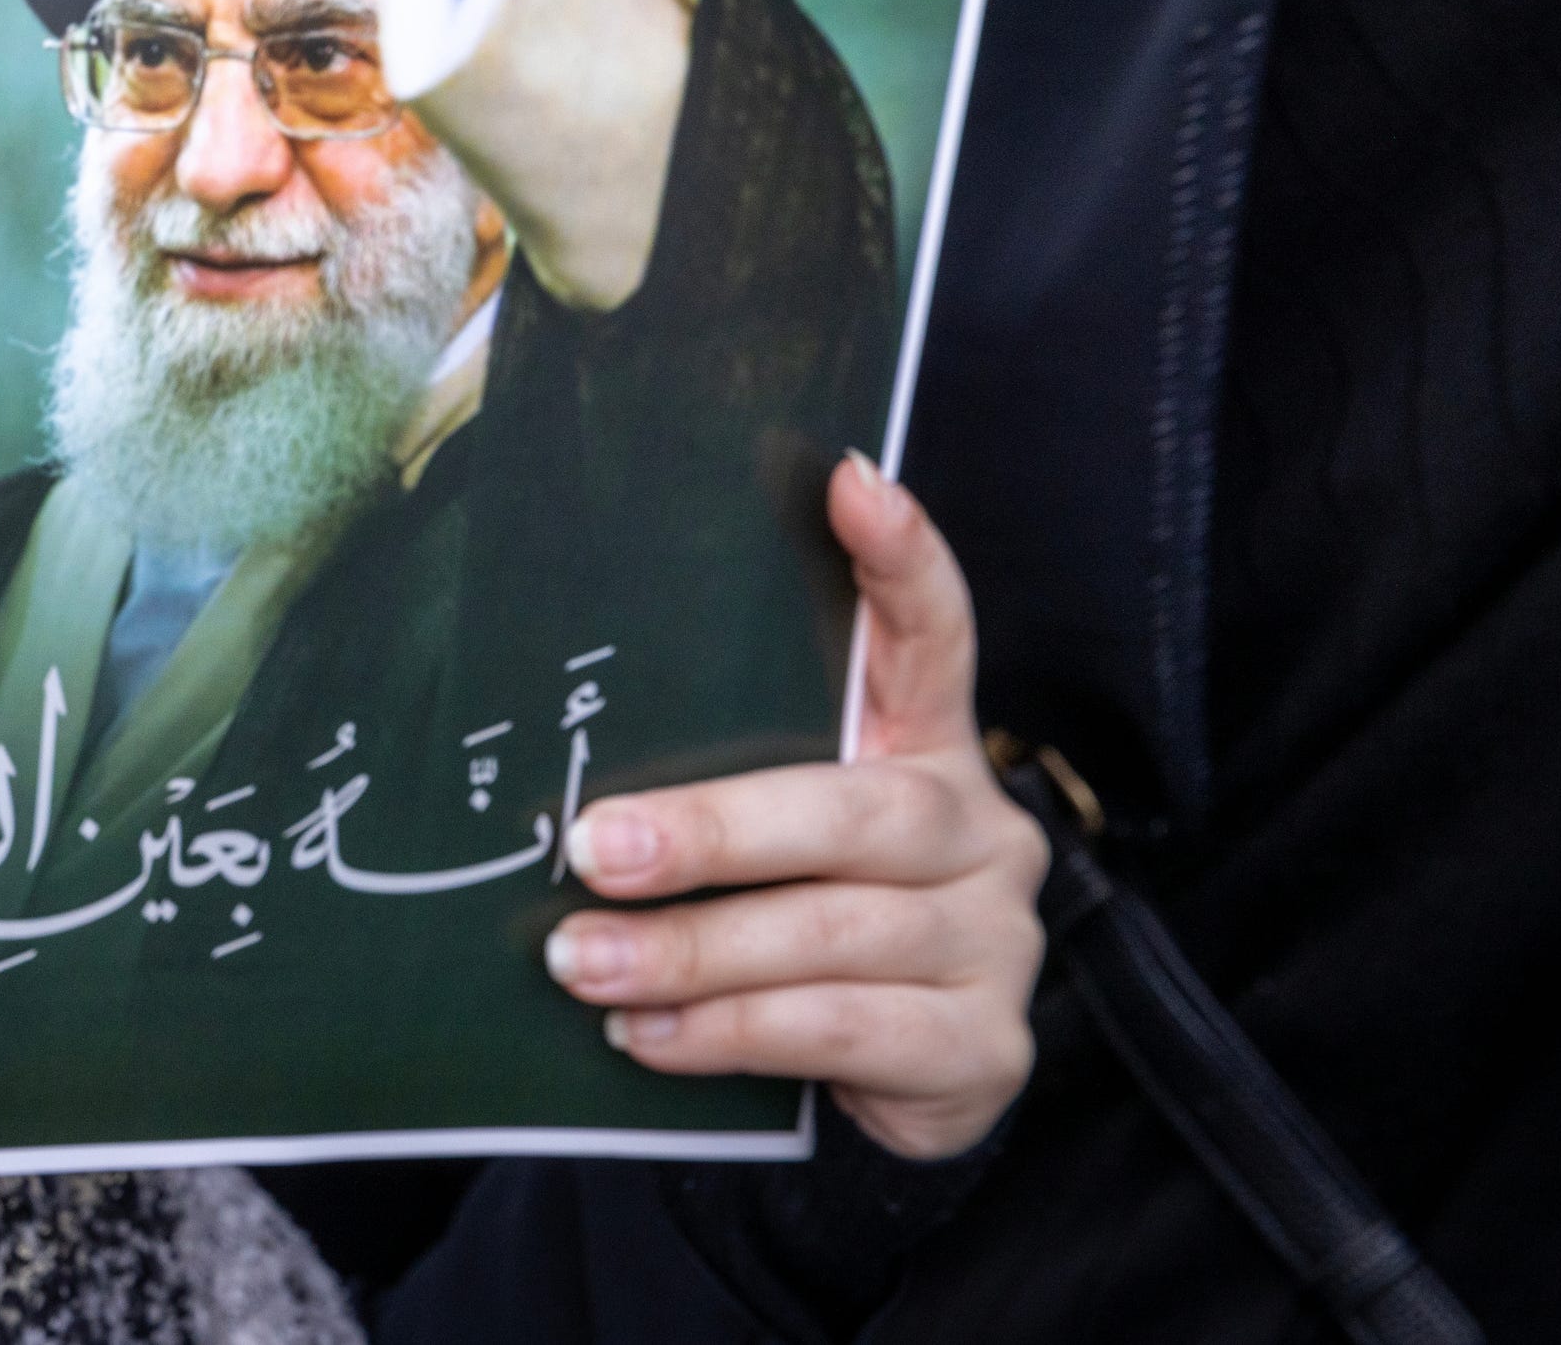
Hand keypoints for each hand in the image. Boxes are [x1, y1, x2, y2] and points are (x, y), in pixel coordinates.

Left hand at [545, 455, 1045, 1160]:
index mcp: (927, 749)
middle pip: (854, 812)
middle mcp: (978, 829)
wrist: (892, 1080)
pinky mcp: (984, 1048)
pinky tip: (650, 1036)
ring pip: (834, 935)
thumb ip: (724, 779)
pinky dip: (733, 1033)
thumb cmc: (800, 918)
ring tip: (583, 961)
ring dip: (692, 953)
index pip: (930, 636)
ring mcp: (995, 941)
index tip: (848, 480)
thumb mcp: (776, 839)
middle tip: (593, 848)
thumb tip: (565, 775)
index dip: (901, 561)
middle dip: (712, 833)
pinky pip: (844, 1030)